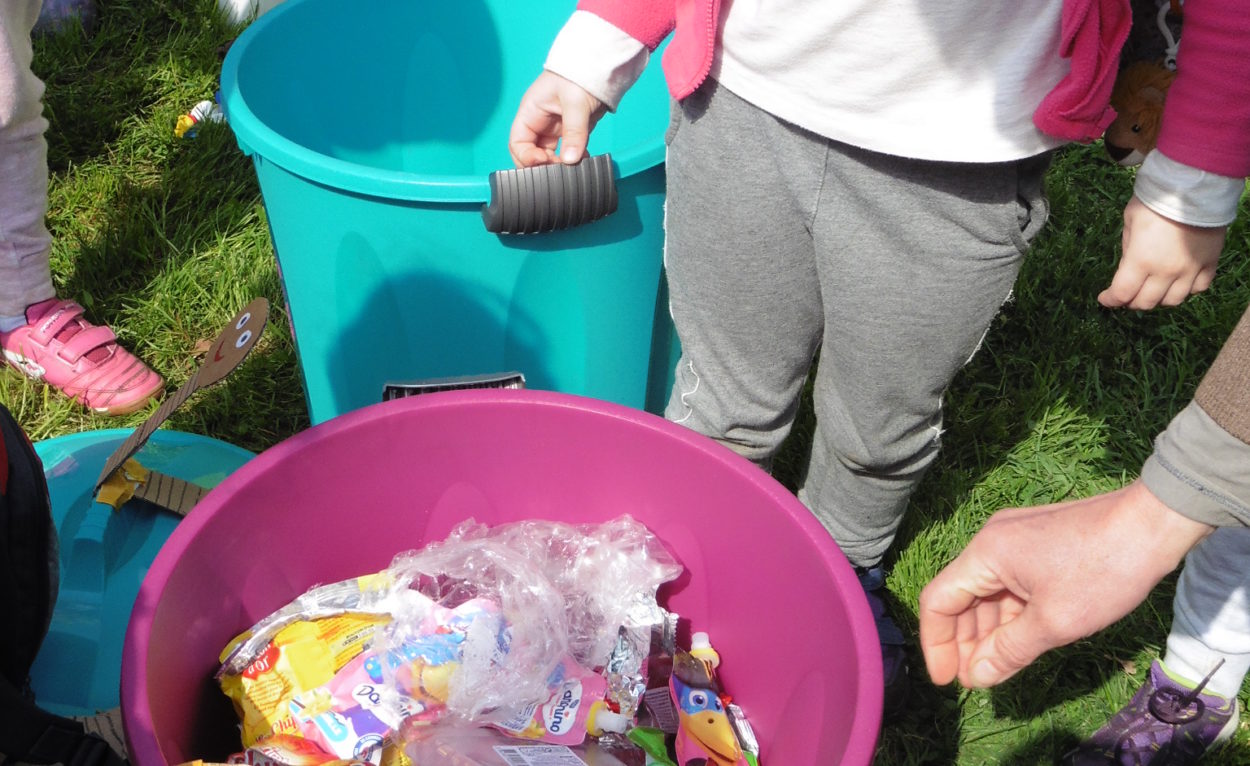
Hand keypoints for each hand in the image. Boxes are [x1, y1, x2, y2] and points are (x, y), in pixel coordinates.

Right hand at [509, 71, 604, 167]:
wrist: (600, 66)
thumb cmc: (579, 74)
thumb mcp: (576, 103)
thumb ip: (574, 132)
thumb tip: (571, 159)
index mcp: (530, 113)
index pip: (517, 143)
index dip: (526, 157)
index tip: (543, 162)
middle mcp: (538, 123)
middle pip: (531, 153)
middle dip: (542, 165)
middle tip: (560, 169)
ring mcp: (554, 129)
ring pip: (548, 156)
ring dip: (558, 165)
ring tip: (572, 167)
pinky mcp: (570, 132)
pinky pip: (566, 152)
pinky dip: (572, 160)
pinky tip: (582, 160)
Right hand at [918, 480, 1212, 687]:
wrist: (1153, 522)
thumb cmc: (1103, 570)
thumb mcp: (1055, 621)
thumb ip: (1009, 651)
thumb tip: (977, 677)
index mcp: (986, 554)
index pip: (938, 601)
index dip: (937, 644)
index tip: (947, 680)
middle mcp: (992, 542)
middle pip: (961, 596)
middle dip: (964, 641)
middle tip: (976, 680)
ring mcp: (1015, 539)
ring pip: (988, 592)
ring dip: (988, 630)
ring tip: (996, 667)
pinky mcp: (1038, 543)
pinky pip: (1011, 583)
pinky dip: (1010, 613)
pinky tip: (1019, 639)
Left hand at [1099, 196, 1224, 309]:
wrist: (1194, 186)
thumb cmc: (1155, 200)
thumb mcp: (1130, 222)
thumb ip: (1128, 249)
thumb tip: (1128, 268)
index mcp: (1141, 260)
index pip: (1122, 294)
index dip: (1111, 300)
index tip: (1105, 298)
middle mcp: (1166, 271)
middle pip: (1146, 302)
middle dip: (1131, 302)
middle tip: (1127, 295)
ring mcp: (1190, 269)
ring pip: (1174, 300)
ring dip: (1159, 299)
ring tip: (1152, 290)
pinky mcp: (1210, 262)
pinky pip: (1199, 287)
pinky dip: (1188, 289)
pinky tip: (1179, 281)